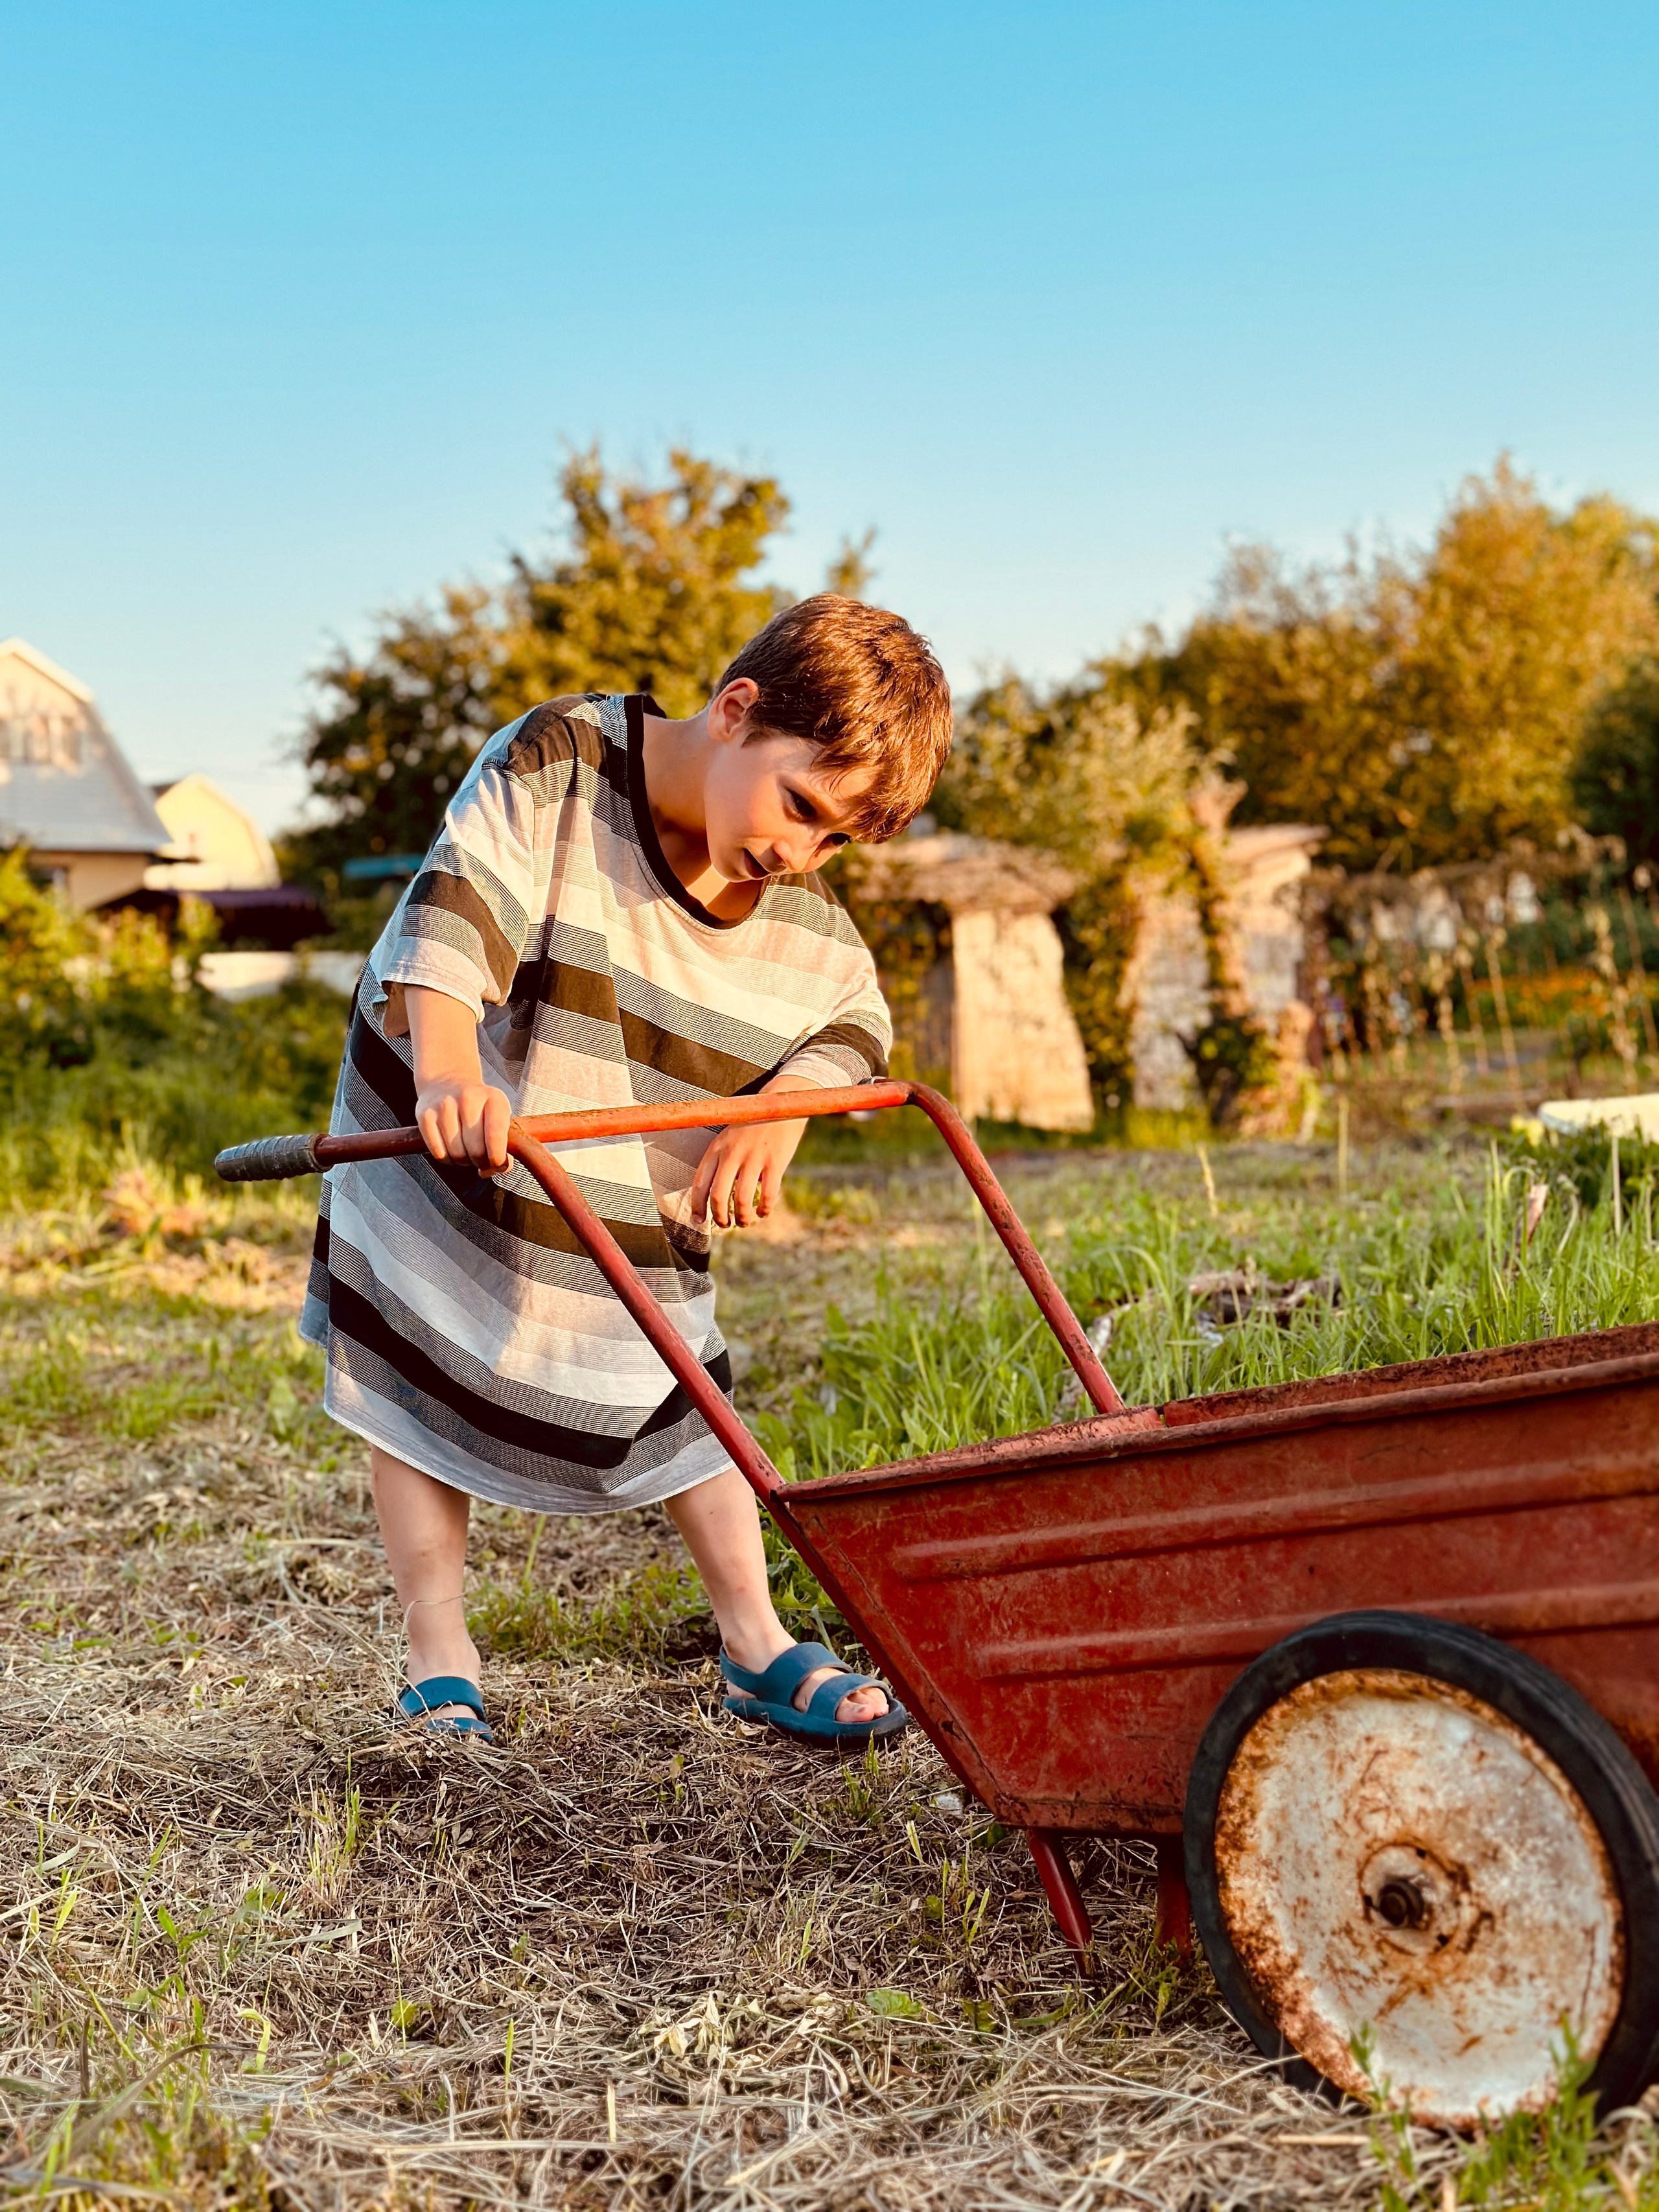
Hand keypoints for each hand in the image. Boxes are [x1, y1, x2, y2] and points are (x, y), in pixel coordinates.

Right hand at [415, 1075, 511, 1173]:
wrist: (447, 1081)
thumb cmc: (478, 1106)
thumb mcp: (498, 1116)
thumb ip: (505, 1144)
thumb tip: (499, 1169)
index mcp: (493, 1098)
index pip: (496, 1136)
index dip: (497, 1159)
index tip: (497, 1164)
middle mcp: (468, 1098)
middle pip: (476, 1150)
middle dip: (480, 1162)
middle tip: (480, 1157)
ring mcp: (444, 1106)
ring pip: (457, 1154)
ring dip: (463, 1161)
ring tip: (466, 1151)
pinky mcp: (425, 1116)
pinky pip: (438, 1153)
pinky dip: (447, 1159)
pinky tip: (451, 1150)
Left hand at [689, 1081, 812, 1228]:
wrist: (781, 1103)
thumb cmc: (753, 1124)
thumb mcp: (729, 1136)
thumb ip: (721, 1159)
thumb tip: (716, 1192)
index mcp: (717, 1147)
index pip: (699, 1182)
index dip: (697, 1206)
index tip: (698, 1220)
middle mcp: (732, 1154)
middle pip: (718, 1196)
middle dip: (720, 1217)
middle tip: (725, 1224)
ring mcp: (754, 1157)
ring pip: (742, 1200)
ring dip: (742, 1218)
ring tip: (744, 1222)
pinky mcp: (775, 1161)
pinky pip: (768, 1195)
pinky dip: (765, 1209)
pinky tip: (763, 1212)